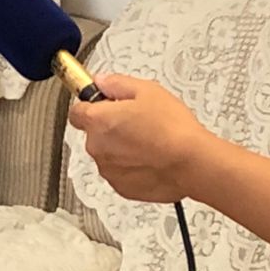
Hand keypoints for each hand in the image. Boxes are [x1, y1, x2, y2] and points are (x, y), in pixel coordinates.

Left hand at [67, 74, 213, 204]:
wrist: (192, 162)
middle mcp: (98, 147)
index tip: (103, 104)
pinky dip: (131, 167)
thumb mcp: (147, 90)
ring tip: (149, 142)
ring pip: (108, 154)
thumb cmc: (172, 128)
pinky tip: (151, 158)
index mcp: (98, 120)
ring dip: (121, 149)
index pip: (77, 112)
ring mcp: (109, 170)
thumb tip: (103, 82)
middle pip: (95, 133)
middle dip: (111, 128)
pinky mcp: (122, 187)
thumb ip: (117, 84)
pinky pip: (121, 173)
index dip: (91, 106)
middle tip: (137, 122)